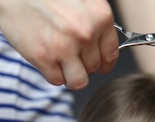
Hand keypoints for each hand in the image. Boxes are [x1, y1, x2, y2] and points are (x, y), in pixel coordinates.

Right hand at [0, 0, 119, 89]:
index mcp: (100, 16)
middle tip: (68, 53)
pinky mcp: (42, 57)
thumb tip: (102, 46)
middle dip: (82, 64)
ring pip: (78, 81)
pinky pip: (56, 80)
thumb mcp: (82, 0)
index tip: (97, 64)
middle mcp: (86, 33)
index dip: (103, 62)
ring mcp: (64, 47)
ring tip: (60, 61)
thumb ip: (96, 21)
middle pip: (93, 68)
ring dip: (70, 75)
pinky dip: (51, 73)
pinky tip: (45, 57)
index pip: (111, 55)